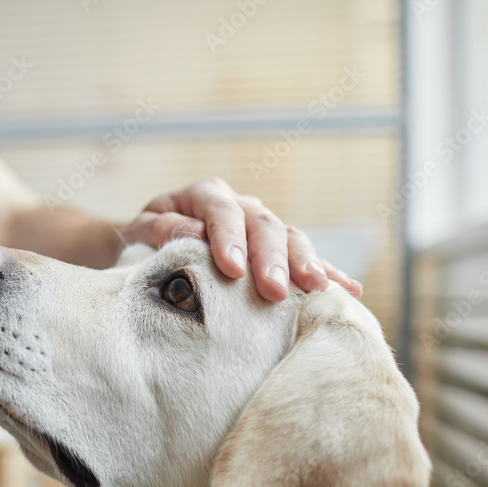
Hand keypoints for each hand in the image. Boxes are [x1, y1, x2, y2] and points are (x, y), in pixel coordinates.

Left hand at [121, 178, 362, 301]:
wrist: (147, 248)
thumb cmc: (141, 242)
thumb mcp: (139, 234)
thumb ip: (160, 230)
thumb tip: (192, 234)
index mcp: (204, 195)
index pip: (221, 211)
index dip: (228, 239)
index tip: (232, 270)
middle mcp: (239, 206)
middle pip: (263, 225)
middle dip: (271, 259)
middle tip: (274, 290)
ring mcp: (261, 227)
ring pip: (291, 239)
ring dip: (306, 264)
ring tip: (318, 290)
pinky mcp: (275, 252)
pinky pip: (305, 259)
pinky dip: (328, 273)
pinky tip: (349, 291)